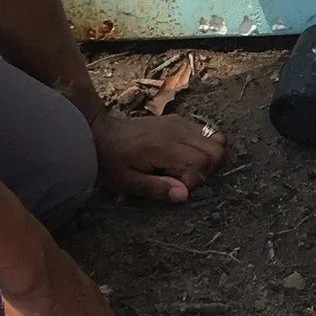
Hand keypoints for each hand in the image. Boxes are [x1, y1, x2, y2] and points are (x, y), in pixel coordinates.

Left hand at [93, 109, 222, 202]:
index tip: (174, 186)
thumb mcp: (128, 182)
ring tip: (184, 167)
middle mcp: (177, 131)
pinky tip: (182, 155)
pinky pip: (205, 132)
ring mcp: (179, 123)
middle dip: (206, 169)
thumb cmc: (111, 161)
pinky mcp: (178, 120)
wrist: (99, 133)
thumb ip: (157, 188)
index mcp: (164, 147)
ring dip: (207, 158)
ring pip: (216, 139)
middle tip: (182, 178)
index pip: (201, 164)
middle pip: (216, 150)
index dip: (193, 181)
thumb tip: (184, 195)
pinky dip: (202, 146)